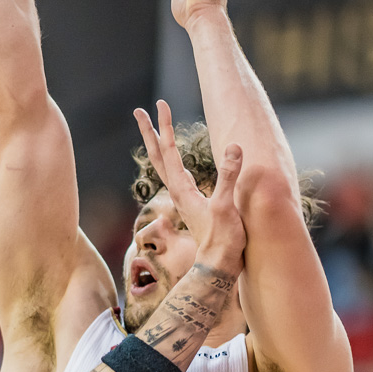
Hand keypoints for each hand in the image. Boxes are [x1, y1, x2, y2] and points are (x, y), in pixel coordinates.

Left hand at [134, 99, 244, 274]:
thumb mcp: (226, 207)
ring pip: (164, 165)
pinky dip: (172, 160)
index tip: (161, 104)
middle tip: (139, 110)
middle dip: (149, 132)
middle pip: (157, 155)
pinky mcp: (192, 204)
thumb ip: (229, 177)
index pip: (169, 150)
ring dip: (158, 145)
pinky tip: (177, 161)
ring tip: (156, 130)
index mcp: (182, 188)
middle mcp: (178, 191)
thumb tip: (233, 146)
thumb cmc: (223, 240)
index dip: (165, 126)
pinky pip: (177, 175)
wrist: (219, 267)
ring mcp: (183, 198)